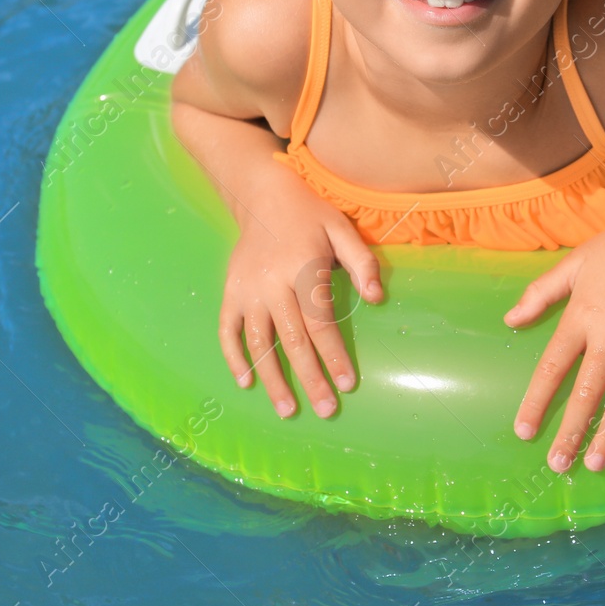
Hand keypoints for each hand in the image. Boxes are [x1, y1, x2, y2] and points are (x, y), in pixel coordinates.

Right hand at [217, 171, 383, 419]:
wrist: (262, 195)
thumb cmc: (309, 215)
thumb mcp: (342, 229)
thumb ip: (362, 263)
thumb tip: (377, 300)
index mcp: (302, 269)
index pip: (320, 322)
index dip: (334, 355)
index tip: (347, 384)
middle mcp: (271, 284)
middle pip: (292, 341)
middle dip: (309, 379)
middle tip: (326, 410)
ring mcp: (246, 290)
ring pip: (258, 343)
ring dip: (272, 379)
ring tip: (287, 410)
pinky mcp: (229, 292)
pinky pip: (227, 331)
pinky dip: (234, 358)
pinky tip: (246, 382)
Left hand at [504, 209, 604, 472]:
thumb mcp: (574, 264)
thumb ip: (541, 294)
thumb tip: (510, 320)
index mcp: (581, 316)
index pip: (553, 368)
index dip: (537, 402)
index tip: (524, 432)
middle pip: (587, 392)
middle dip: (571, 432)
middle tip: (558, 465)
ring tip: (596, 464)